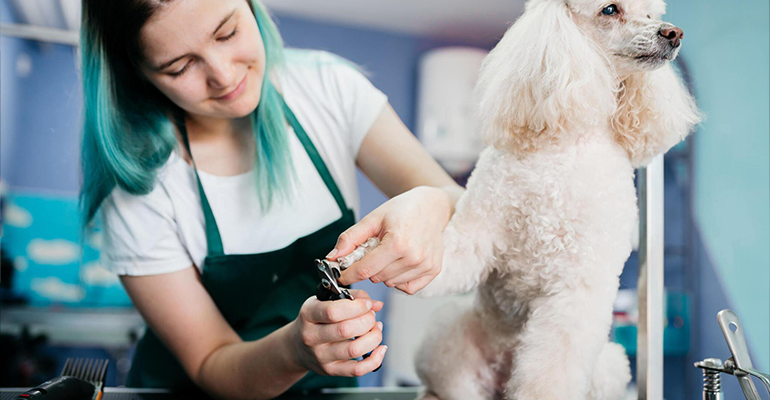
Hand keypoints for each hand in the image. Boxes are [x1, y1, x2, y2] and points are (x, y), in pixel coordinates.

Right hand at [289, 289, 386, 376]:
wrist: (296, 346)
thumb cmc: (316, 319)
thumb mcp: (325, 301)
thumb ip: (352, 297)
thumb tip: (376, 304)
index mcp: (308, 315)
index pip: (333, 312)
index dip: (356, 307)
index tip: (367, 304)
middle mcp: (311, 337)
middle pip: (345, 330)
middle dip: (367, 320)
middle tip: (371, 316)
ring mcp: (320, 356)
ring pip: (354, 349)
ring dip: (373, 337)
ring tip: (376, 329)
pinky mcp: (330, 370)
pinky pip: (357, 370)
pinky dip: (374, 360)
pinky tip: (380, 348)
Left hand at [331, 186, 450, 293]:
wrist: (431, 206)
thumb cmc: (402, 210)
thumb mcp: (373, 218)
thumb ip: (350, 238)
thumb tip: (332, 257)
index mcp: (397, 242)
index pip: (365, 269)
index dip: (349, 274)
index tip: (341, 275)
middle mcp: (413, 257)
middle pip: (377, 277)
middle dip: (369, 268)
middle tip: (373, 251)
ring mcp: (425, 265)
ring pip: (390, 283)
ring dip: (384, 273)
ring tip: (389, 253)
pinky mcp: (433, 270)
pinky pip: (407, 288)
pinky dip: (399, 280)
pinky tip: (400, 263)